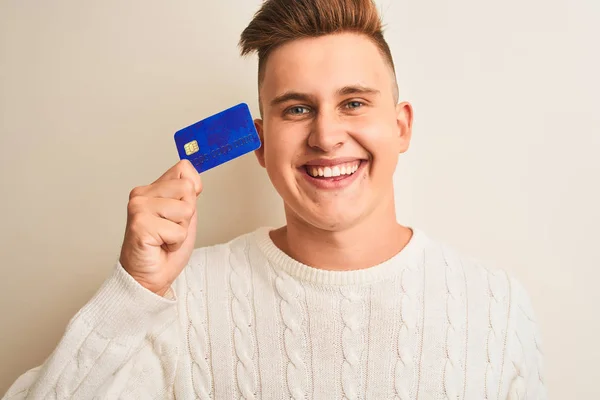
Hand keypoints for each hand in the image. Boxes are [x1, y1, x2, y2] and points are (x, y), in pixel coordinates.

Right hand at [119, 160, 201, 295]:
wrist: (149, 277)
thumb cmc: (164, 249)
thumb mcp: (184, 216)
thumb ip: (187, 195)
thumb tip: (194, 179)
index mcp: (152, 189)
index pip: (183, 168)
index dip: (193, 190)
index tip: (182, 210)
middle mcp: (142, 194)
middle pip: (187, 188)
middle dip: (187, 214)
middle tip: (170, 229)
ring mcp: (139, 208)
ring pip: (185, 209)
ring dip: (181, 230)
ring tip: (165, 237)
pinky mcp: (140, 225)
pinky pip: (178, 231)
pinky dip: (175, 243)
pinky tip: (160, 245)